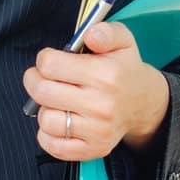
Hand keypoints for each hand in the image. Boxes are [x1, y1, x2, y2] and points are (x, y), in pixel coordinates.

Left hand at [23, 20, 169, 162]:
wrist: (144, 103)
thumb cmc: (125, 70)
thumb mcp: (122, 40)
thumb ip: (105, 30)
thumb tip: (90, 35)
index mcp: (106, 74)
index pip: (50, 65)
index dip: (45, 59)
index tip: (51, 60)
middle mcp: (101, 105)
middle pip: (42, 92)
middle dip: (35, 80)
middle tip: (43, 77)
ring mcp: (97, 130)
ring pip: (46, 119)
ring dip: (45, 108)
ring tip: (57, 100)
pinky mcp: (93, 149)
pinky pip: (53, 146)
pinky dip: (48, 134)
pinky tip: (59, 120)